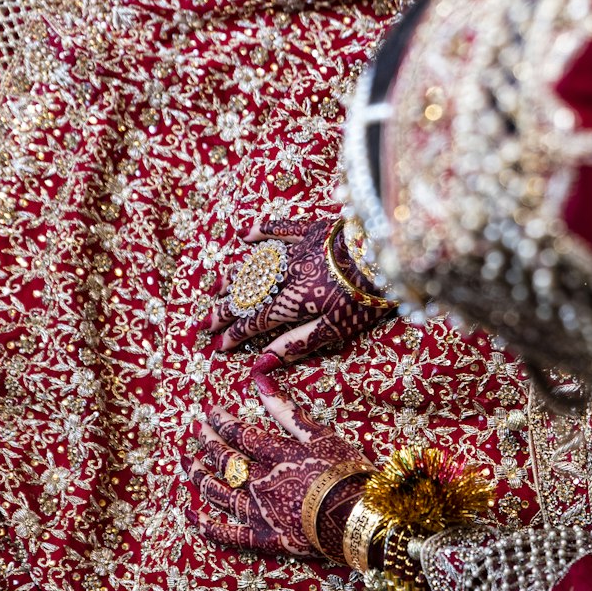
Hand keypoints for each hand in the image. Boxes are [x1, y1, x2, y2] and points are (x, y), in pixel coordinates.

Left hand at [186, 379, 370, 558]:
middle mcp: (258, 481)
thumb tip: (259, 380)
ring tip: (187, 464)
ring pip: (218, 491)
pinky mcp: (263, 537)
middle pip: (225, 459)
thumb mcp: (320, 435)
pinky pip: (227, 533)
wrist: (357, 518)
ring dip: (199, 476)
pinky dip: (206, 524)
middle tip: (195, 429)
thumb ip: (286, 410)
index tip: (210, 411)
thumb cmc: (346, 473)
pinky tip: (190, 514)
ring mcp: (258, 511)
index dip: (222, 421)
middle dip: (207, 442)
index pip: (239, 434)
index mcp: (274, 455)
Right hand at [205, 213, 392, 365]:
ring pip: (254, 264)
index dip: (234, 335)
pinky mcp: (309, 230)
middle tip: (204, 322)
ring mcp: (295, 250)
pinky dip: (258, 231)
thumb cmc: (365, 299)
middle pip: (247, 295)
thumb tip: (261, 362)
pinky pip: (277, 228)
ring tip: (214, 288)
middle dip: (223, 310)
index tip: (216, 345)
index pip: (254, 321)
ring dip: (232, 277)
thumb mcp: (334, 331)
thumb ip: (296, 343)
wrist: (387, 255)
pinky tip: (243, 235)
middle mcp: (285, 275)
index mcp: (292, 302)